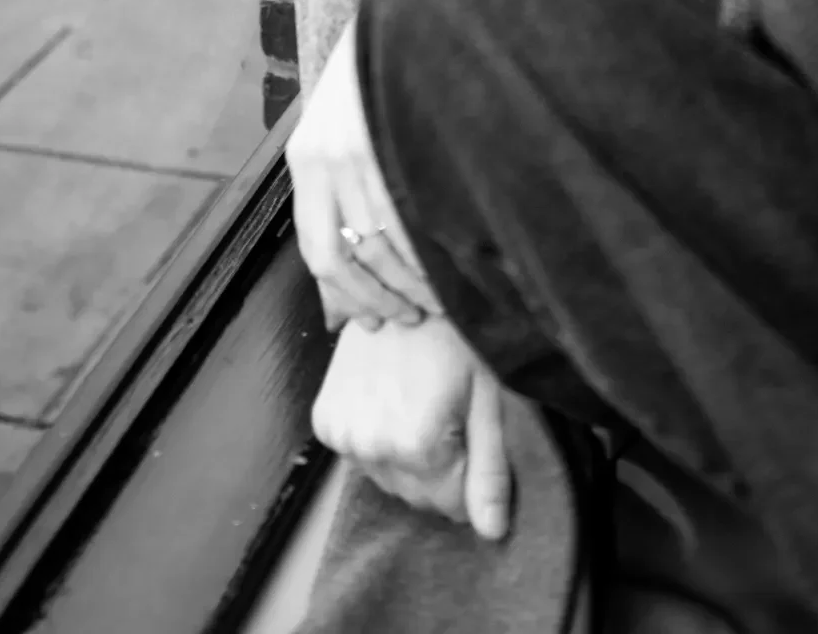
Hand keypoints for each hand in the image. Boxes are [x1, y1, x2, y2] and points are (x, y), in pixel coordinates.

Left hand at [287, 16, 444, 330]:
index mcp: (306, 160)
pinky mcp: (399, 136)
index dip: (347, 296)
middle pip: (348, 255)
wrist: (403, 9)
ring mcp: (364, 146)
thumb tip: (348, 284)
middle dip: (381, 299)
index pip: (317, 252)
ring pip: (385, 241)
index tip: (372, 322)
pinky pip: (416, 212)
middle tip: (411, 318)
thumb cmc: (377, 79)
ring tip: (438, 300)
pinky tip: (452, 263)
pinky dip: (433, 250)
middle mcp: (327, 157)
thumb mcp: (341, 131)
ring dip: (412, 283)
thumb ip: (339, 196)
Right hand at [312, 313, 512, 541]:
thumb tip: (493, 533)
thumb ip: (490, 471)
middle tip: (448, 413)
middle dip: (440, 468)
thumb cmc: (457, 336)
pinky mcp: (325, 420)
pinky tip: (391, 400)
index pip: (451, 507)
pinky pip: (360, 456)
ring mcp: (342, 434)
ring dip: (407, 455)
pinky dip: (377, 438)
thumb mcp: (488, 399)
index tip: (471, 433)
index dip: (469, 475)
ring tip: (419, 401)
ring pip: (388, 479)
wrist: (405, 285)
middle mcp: (371, 447)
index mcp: (416, 445)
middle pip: (417, 496)